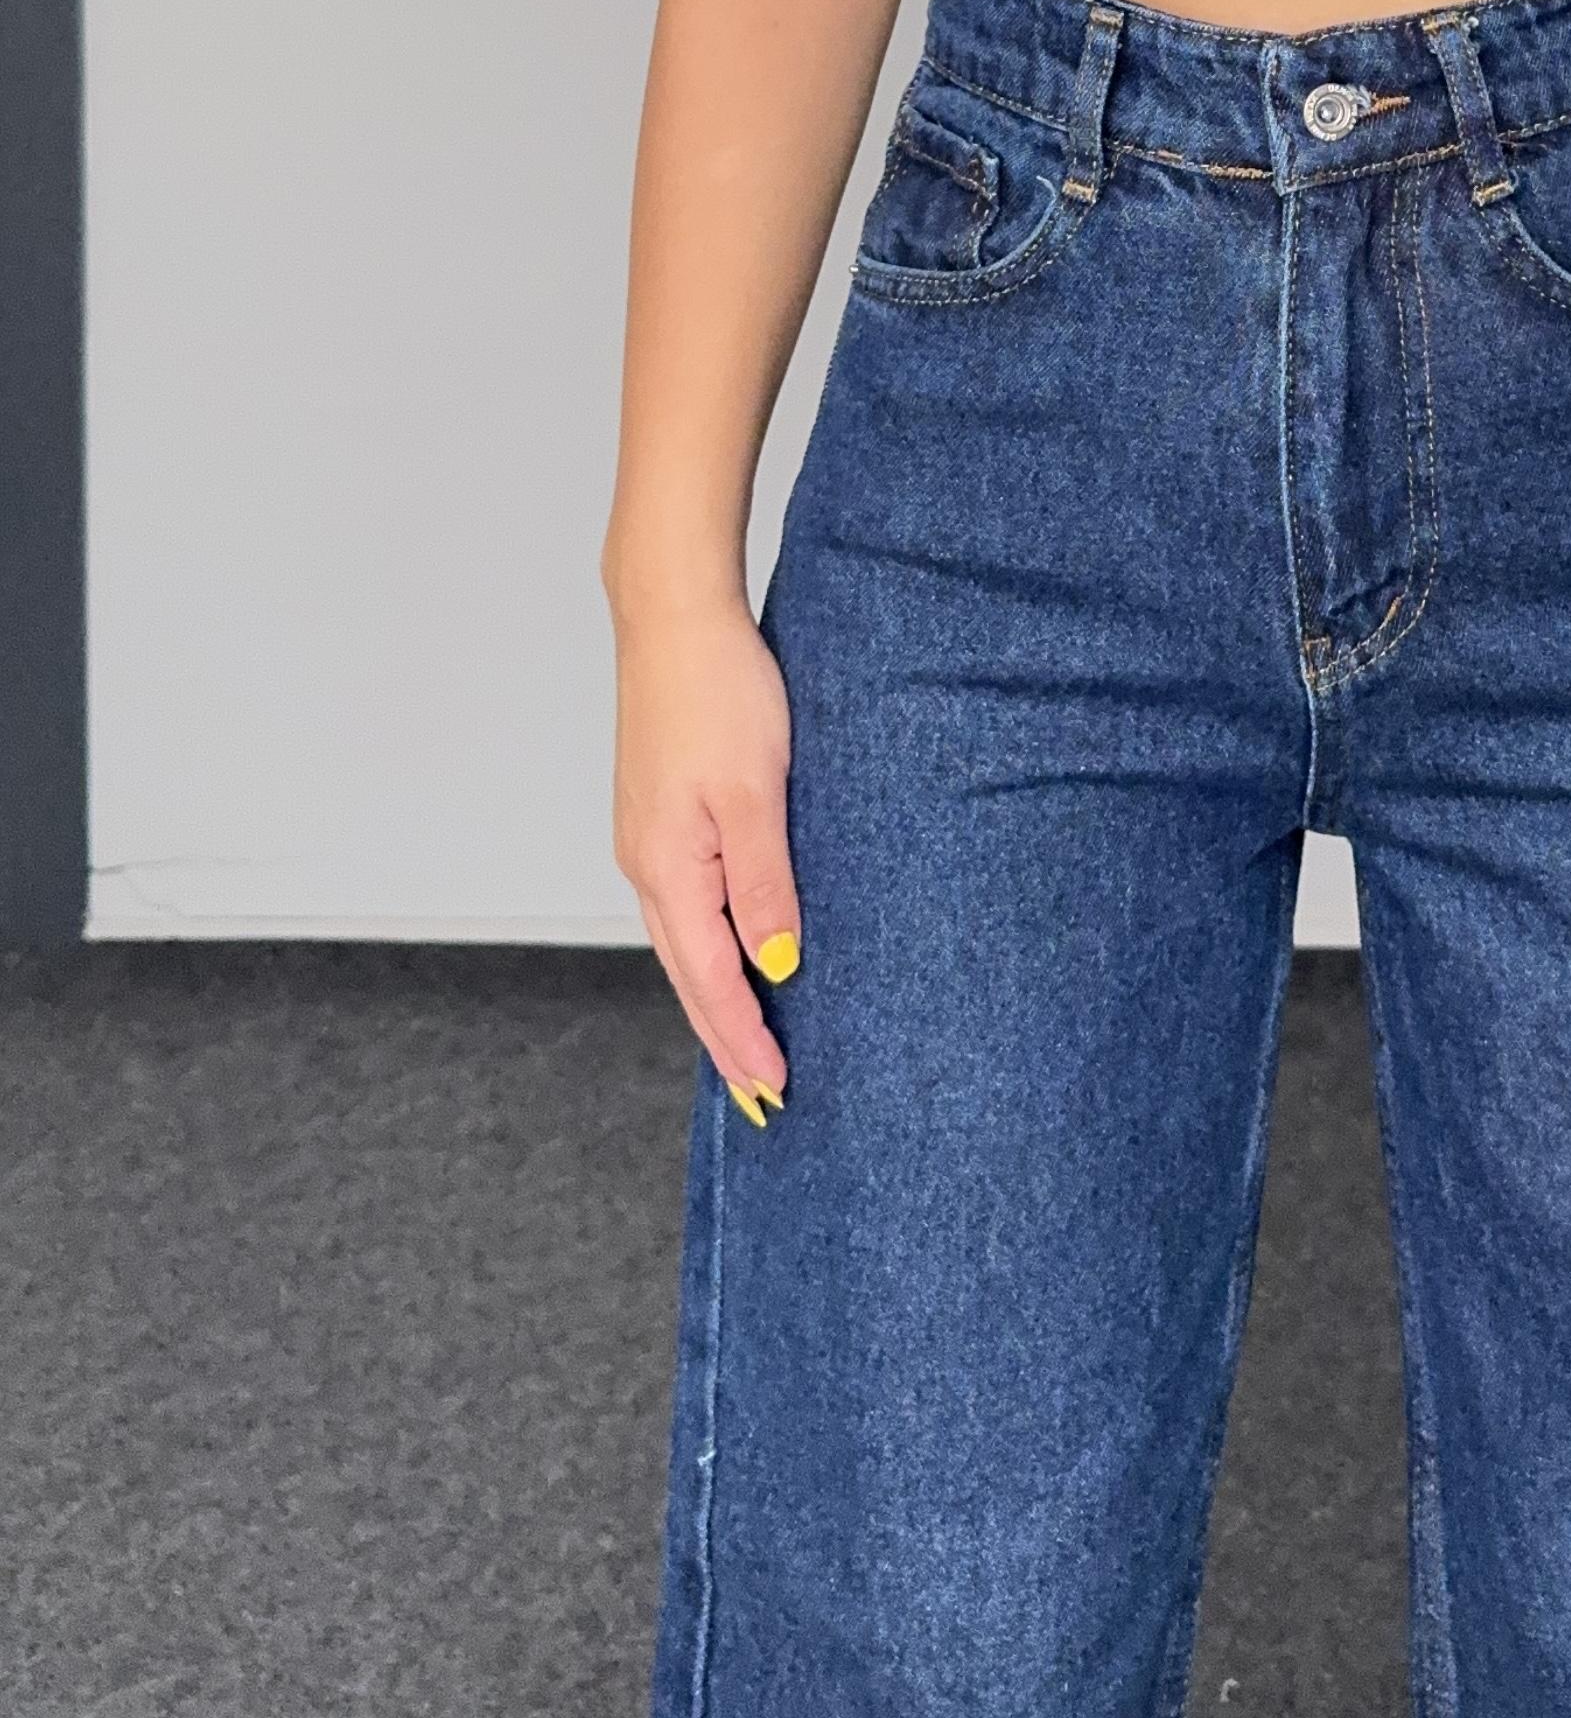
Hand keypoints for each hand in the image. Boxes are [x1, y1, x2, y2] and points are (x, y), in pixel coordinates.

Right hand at [611, 592, 800, 1124]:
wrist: (675, 617)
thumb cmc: (721, 693)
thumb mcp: (757, 792)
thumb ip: (765, 882)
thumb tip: (775, 965)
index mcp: (669, 867)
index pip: (709, 980)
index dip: (743, 1039)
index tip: (775, 1093)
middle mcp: (648, 864)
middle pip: (688, 974)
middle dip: (726, 1038)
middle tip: (763, 1099)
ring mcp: (649, 839)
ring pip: (684, 941)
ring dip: (716, 996)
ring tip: (750, 1044)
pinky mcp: (660, 815)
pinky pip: (686, 904)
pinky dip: (709, 946)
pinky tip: (733, 953)